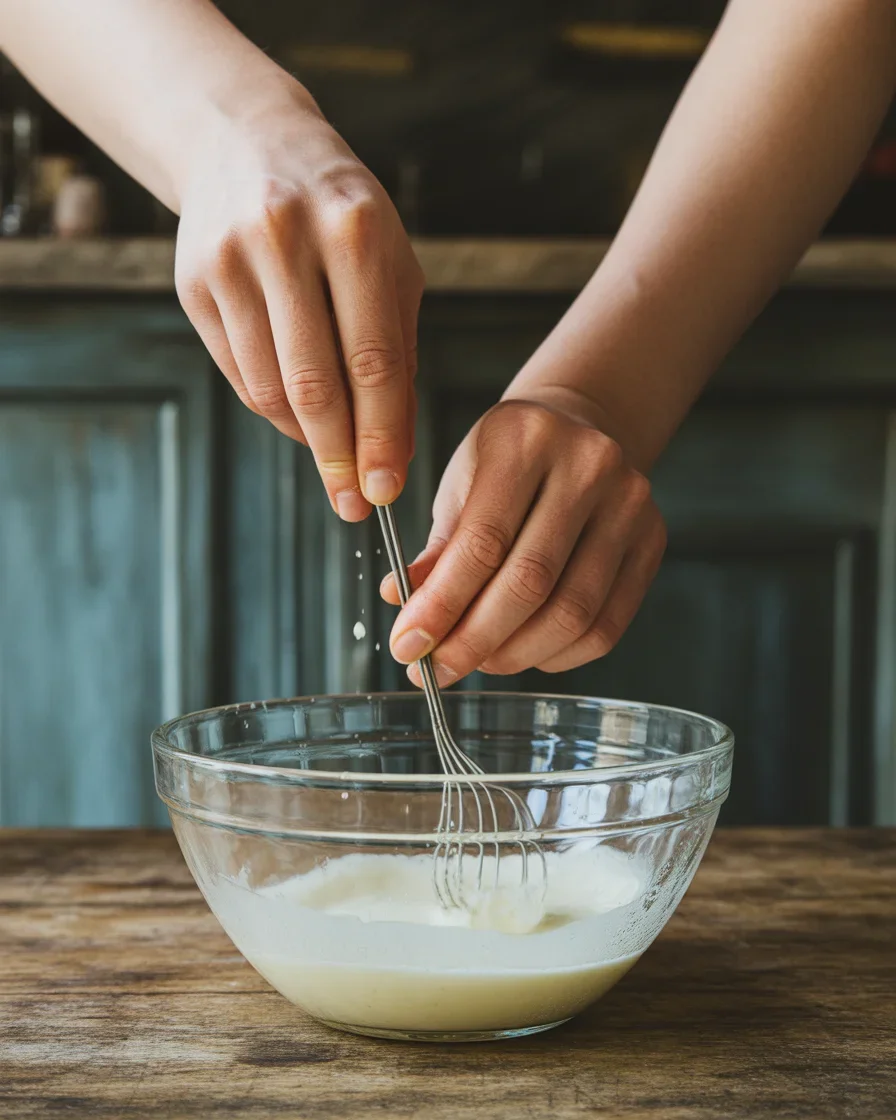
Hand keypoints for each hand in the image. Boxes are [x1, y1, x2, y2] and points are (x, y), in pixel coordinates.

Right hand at [174, 81, 423, 519]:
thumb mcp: (390, 265)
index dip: (381, 436)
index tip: (387, 490)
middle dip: (339, 455)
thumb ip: (398, 354)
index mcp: (354, 229)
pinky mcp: (193, 283)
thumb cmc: (341, 213)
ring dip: (305, 436)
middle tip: (354, 503)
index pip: (373, 360)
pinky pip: (238, 374)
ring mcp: (230, 260)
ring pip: (269, 387)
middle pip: (315, 383)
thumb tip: (394, 450)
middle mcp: (285, 239)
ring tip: (333, 452)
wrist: (246, 142)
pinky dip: (273, 408)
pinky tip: (298, 415)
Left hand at [380, 399, 665, 684]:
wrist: (577, 427)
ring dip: (515, 655)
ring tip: (477, 661)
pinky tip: (523, 652)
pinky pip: (606, 627)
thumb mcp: (460, 485)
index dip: (441, 606)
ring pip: (572, 613)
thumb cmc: (506, 461)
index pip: (482, 542)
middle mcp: (588, 466)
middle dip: (474, 640)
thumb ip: (438, 547)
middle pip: (530, 582)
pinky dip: (556, 656)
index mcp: (525, 439)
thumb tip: (402, 604)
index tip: (408, 647)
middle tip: (435, 670)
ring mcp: (630, 505)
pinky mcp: (652, 542)